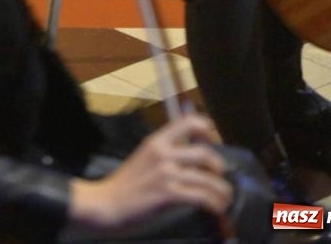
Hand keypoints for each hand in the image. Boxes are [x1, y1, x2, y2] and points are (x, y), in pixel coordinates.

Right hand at [69, 114, 231, 231]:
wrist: (105, 204)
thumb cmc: (124, 185)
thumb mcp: (144, 158)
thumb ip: (165, 154)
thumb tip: (190, 158)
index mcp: (156, 141)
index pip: (188, 122)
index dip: (207, 129)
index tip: (214, 140)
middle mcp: (163, 153)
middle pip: (204, 152)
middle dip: (219, 166)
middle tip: (220, 176)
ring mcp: (166, 173)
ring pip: (207, 178)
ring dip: (222, 190)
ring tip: (225, 198)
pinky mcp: (167, 194)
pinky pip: (201, 196)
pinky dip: (214, 204)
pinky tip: (216, 209)